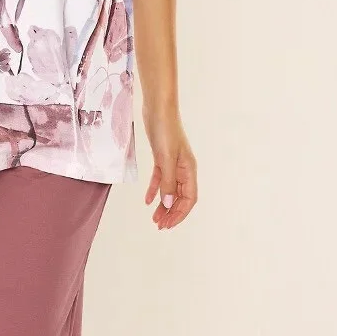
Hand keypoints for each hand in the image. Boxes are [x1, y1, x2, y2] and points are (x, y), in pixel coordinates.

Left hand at [141, 103, 197, 229]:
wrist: (158, 109)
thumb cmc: (165, 131)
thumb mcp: (166, 158)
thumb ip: (167, 181)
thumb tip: (167, 203)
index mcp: (189, 170)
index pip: (189, 198)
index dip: (180, 213)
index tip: (168, 224)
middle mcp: (183, 169)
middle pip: (180, 197)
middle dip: (171, 212)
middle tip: (159, 226)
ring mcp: (173, 163)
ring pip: (170, 190)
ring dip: (163, 205)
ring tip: (154, 218)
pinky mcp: (162, 158)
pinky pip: (160, 179)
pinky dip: (155, 190)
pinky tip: (147, 201)